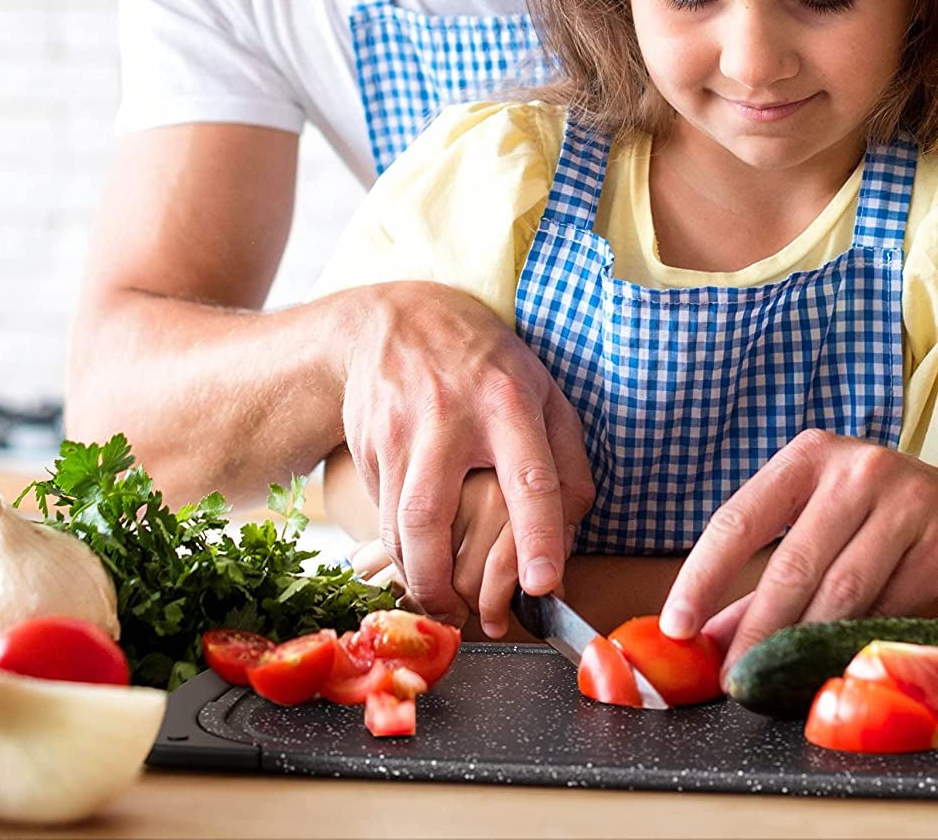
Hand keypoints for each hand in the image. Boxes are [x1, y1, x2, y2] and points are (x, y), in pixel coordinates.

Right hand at [335, 282, 594, 621]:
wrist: (396, 319)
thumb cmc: (485, 362)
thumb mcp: (543, 390)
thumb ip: (568, 459)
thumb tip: (570, 531)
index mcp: (506, 402)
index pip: (528, 477)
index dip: (538, 536)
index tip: (543, 585)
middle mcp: (447, 418)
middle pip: (429, 516)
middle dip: (439, 582)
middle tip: (459, 617)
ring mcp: (399, 432)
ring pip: (395, 527)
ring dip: (415, 576)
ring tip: (439, 600)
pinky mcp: (367, 444)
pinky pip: (380, 513)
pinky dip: (398, 546)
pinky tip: (416, 553)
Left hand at [658, 430, 937, 673]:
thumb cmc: (888, 521)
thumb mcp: (823, 528)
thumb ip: (766, 580)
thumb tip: (706, 638)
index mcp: (808, 456)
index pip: (739, 516)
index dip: (703, 575)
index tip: (676, 625)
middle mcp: (853, 469)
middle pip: (791, 563)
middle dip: (755, 630)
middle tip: (731, 679)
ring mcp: (903, 500)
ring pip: (841, 591)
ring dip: (805, 647)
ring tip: (777, 683)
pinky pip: (891, 610)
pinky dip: (860, 645)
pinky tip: (840, 668)